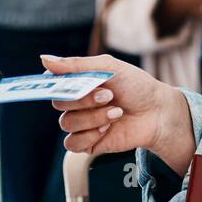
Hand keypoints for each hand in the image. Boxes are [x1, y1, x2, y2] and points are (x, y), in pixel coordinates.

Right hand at [42, 53, 194, 173]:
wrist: (158, 112)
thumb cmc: (136, 86)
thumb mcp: (109, 67)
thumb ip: (76, 65)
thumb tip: (44, 59)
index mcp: (77, 82)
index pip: (52, 83)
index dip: (54, 85)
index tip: (64, 85)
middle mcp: (76, 103)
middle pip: (59, 103)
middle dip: (84, 100)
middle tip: (108, 95)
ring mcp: (81, 123)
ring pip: (67, 123)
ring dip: (93, 117)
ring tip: (116, 112)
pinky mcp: (88, 143)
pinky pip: (72, 143)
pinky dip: (90, 135)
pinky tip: (107, 128)